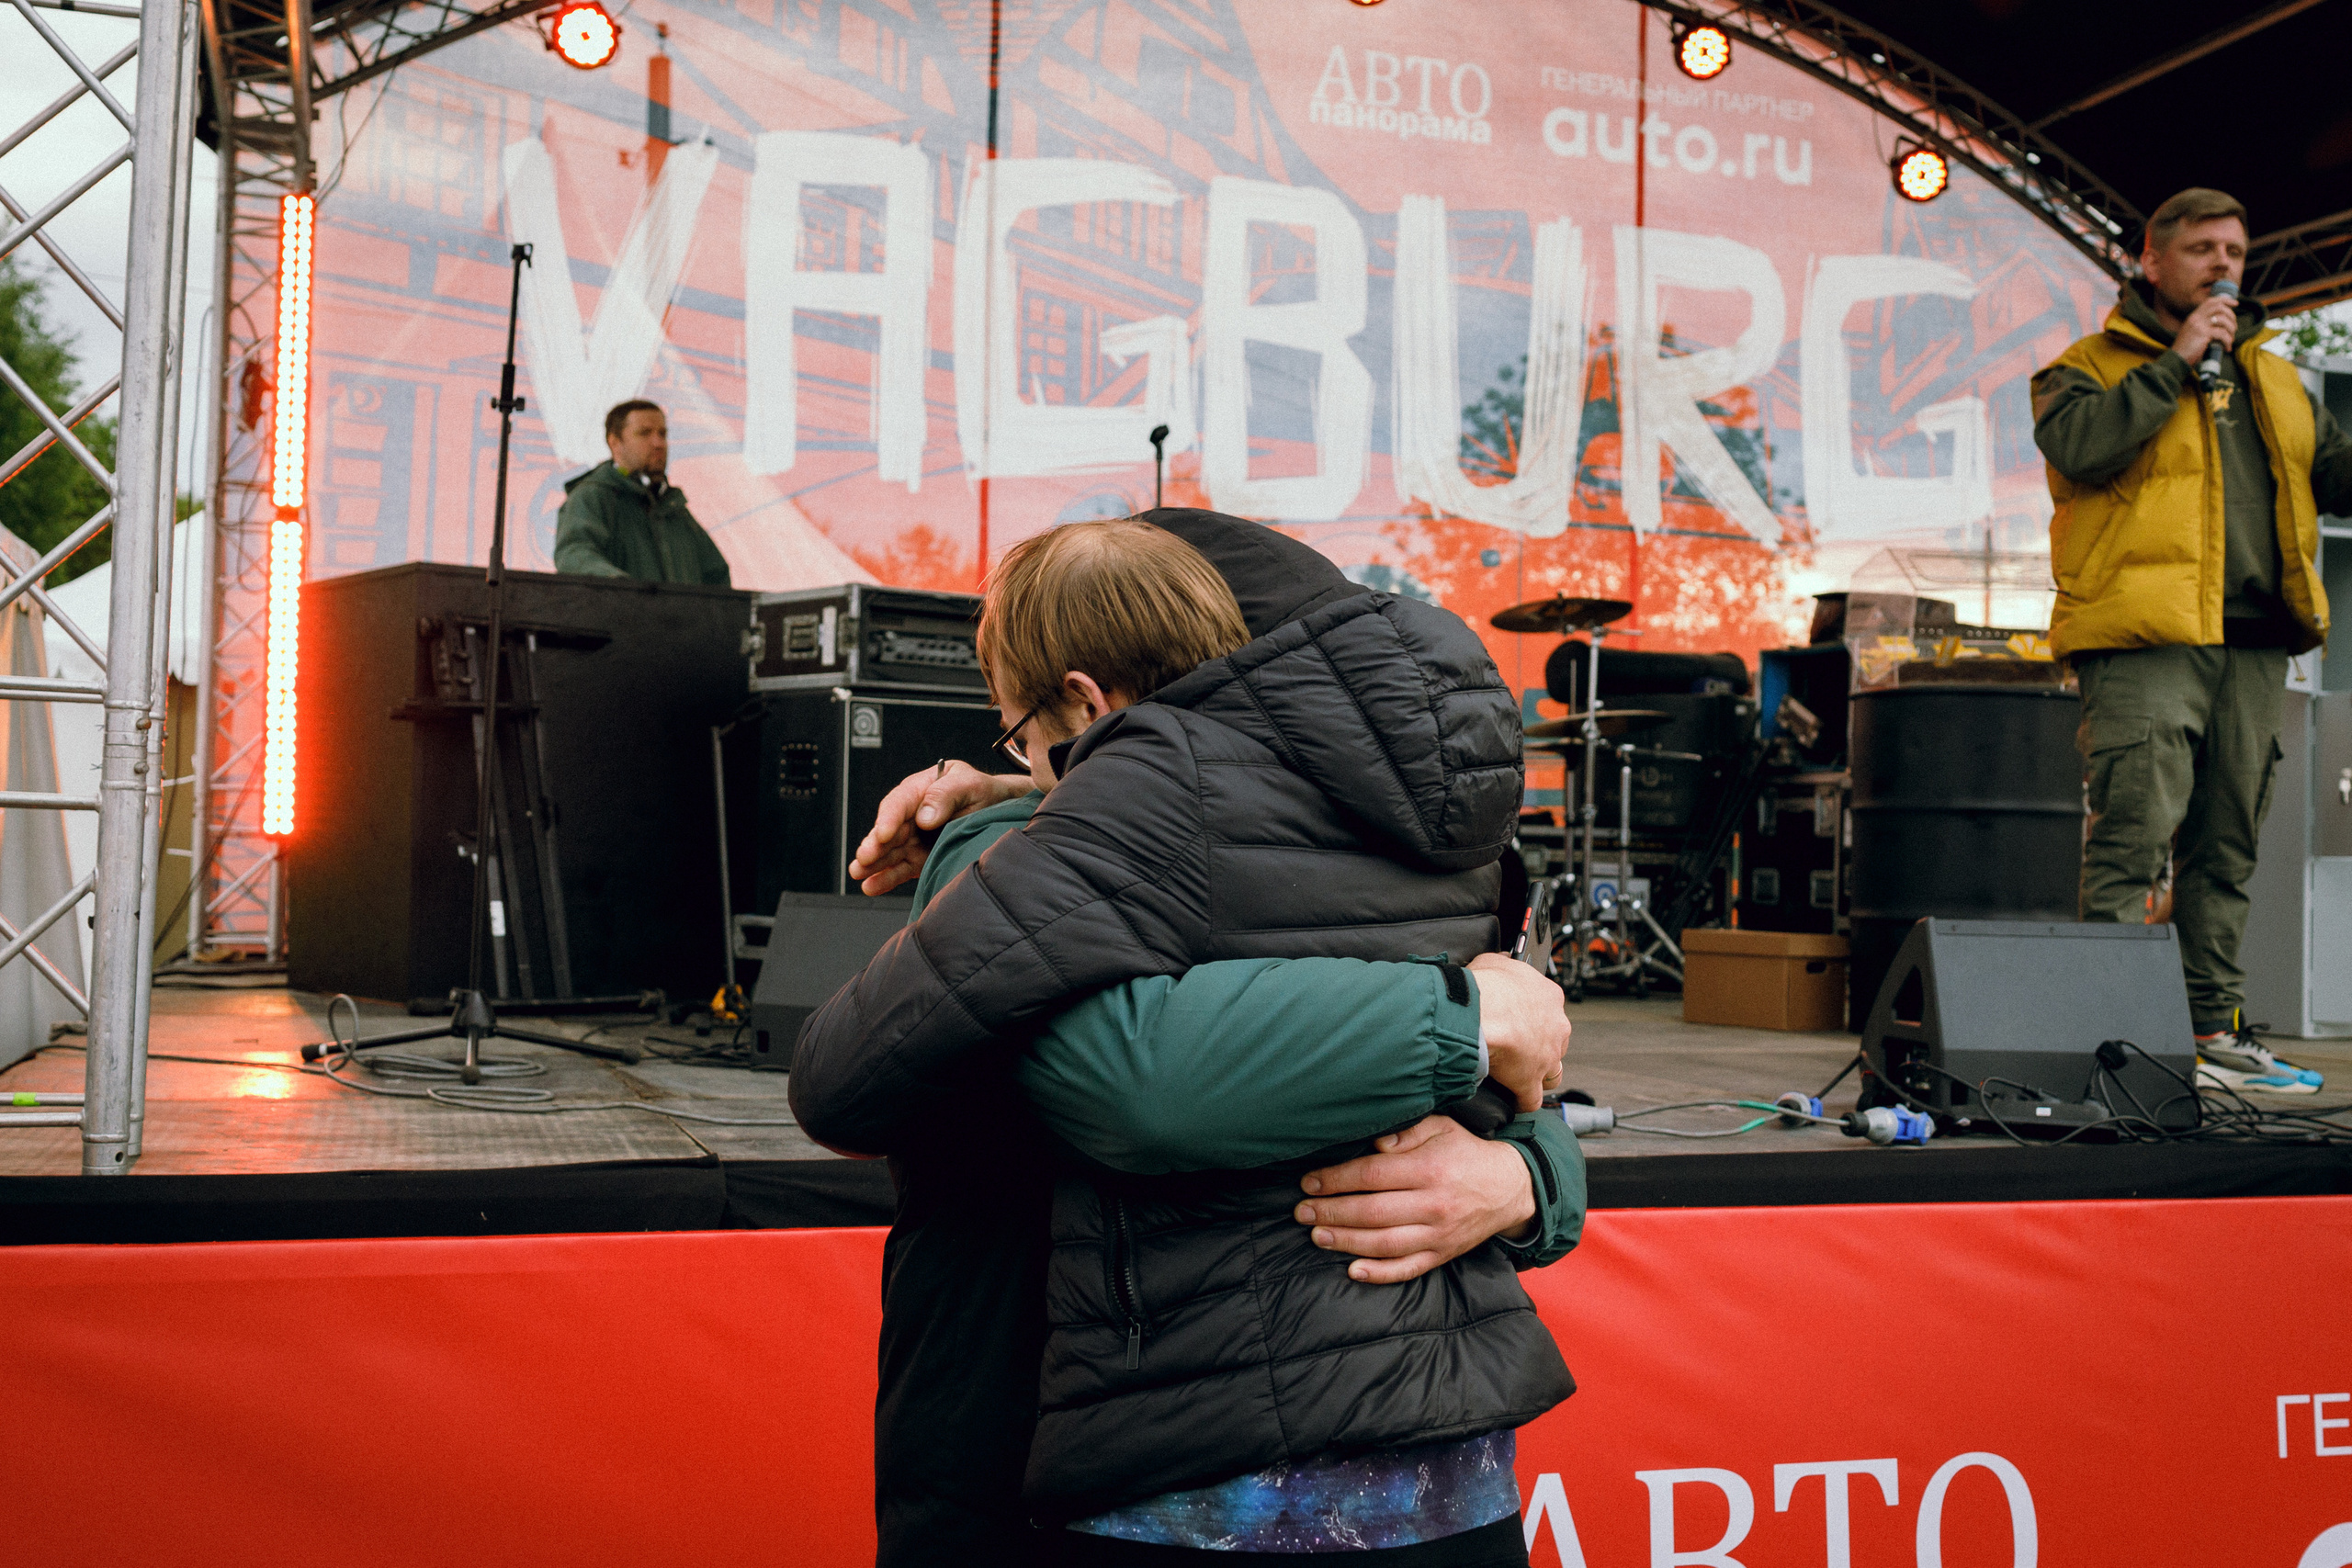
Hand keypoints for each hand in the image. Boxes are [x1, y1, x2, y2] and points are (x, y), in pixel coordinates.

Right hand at [846, 761, 1032, 894]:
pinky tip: (870, 886)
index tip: (883, 833)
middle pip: (889, 829)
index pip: (899, 803)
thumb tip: (924, 816)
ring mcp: (914, 838)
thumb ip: (947, 795)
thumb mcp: (970, 784)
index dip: (889, 819)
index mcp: (920, 790)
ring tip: (858, 873)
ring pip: (889, 851)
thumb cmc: (982, 792)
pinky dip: (885, 878)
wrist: (999, 811)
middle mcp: (912, 814)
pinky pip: (900, 869)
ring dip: (873, 863)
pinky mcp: (919, 858)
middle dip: (875, 844)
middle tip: (864, 857)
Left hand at [1295, 1114, 1536, 1284]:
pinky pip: (1409, 1269)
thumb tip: (1373, 1142)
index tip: (1309, 1182)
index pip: (1372, 1176)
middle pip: (1373, 1212)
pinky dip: (1381, 1273)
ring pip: (1385, 1244)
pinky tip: (1354, 1271)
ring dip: (1346, 1242)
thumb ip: (1405, 1132)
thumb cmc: (1465, 1153)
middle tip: (1301, 1211)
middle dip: (1332, 1212)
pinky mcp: (1443, 1255)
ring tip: (1317, 1235)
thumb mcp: (1440, 1127)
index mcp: (1429, 1169)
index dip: (1336, 1180)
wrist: (1510, 1187)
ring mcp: (1438, 1234)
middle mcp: (1433, 1205)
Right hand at [1466, 952, 1569, 1110]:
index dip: (1533, 1016)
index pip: (1549, 1009)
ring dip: (1539, 1075)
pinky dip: (1522, 1101)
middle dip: (1540, 1046)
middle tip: (1517, 1047)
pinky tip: (1512, 1100)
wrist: (1481, 1012)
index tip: (1519, 1019)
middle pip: (1555, 1042)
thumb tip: (1498, 963)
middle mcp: (1555, 1027)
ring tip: (1520, 1075)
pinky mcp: (1530, 1081)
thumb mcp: (1494, 960)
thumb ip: (1502, 964)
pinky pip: (1531, 1099)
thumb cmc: (1487, 986)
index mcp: (1549, 996)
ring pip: (1552, 1073)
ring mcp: (1546, 1057)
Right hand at [2171, 289, 2237, 368]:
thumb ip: (2204, 326)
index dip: (2225, 300)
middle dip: (2231, 316)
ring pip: (2223, 319)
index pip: (2210, 301)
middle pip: (2219, 307)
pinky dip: (2228, 341)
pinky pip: (2222, 333)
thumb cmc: (2187, 350)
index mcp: (2193, 317)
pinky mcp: (2202, 334)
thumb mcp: (2194, 334)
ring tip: (2231, 339)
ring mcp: (2199, 325)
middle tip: (2234, 327)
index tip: (2236, 304)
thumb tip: (2223, 324)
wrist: (2176, 360)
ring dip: (2231, 329)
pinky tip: (2226, 347)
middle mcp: (2195, 318)